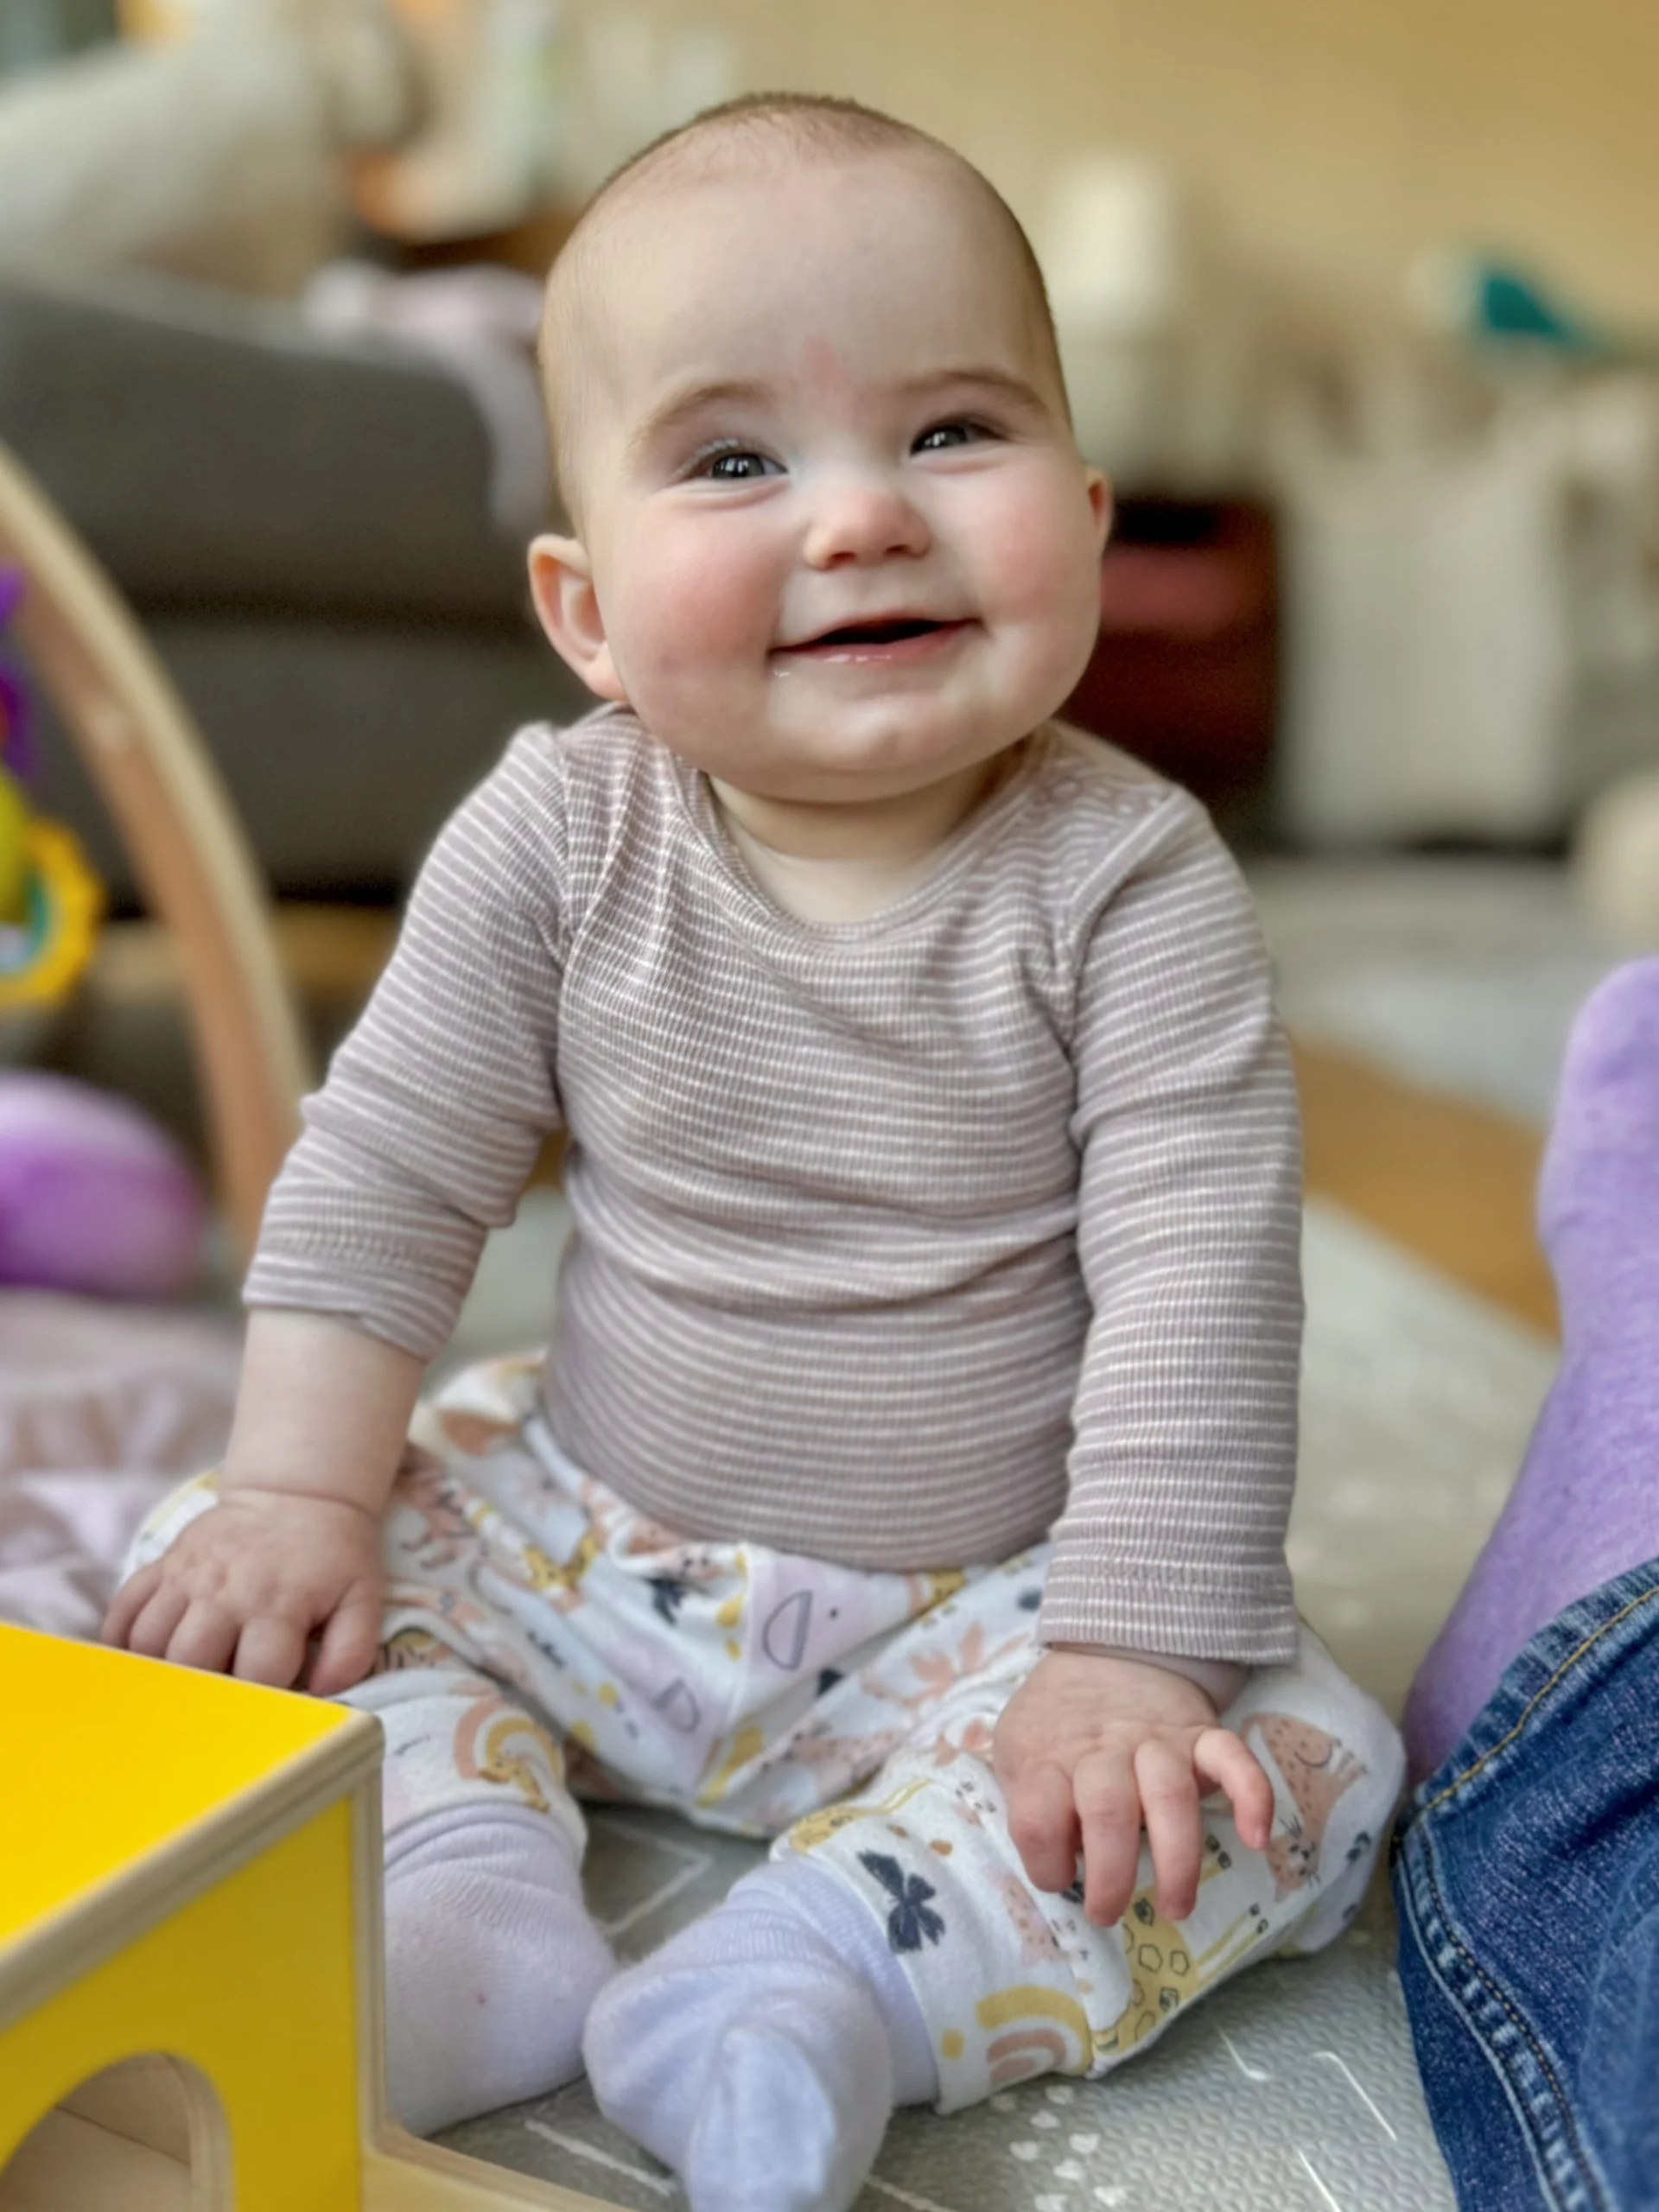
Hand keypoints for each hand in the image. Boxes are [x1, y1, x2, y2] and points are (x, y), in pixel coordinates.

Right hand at [102, 1486, 384, 1693]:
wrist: (297, 1494)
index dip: (262, 1703)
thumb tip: (320, 1694)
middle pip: (189, 1663)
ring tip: (175, 1694)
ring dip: (156, 1676)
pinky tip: (137, 1667)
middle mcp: (225, 1591)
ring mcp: (186, 1576)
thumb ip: (351, 1651)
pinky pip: (122, 1611)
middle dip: (200, 1697)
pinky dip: (121, 1644)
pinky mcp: (162, 1565)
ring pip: (148, 1643)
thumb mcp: (361, 1598)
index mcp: (278, 1604)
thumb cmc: (331, 1555)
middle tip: (211, 1711)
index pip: (257, 1674)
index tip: (267, 1712)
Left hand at [992, 1647, 1272, 1927]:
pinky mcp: (1201, 1736)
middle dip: (1111, 1875)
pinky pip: (1233, 1758)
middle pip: (1108, 1809)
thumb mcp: (1016, 1751)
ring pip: (1170, 1796)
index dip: (1045, 1861)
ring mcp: (1157, 1741)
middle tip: (1109, 1911)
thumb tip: (1059, 1860)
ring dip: (1177, 1860)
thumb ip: (1025, 1800)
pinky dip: (1252, 1795)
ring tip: (1176, 1907)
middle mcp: (1104, 1749)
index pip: (1038, 1817)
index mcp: (1049, 1756)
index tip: (1058, 1877)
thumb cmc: (1056, 1722)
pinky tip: (1256, 1837)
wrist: (1105, 1652)